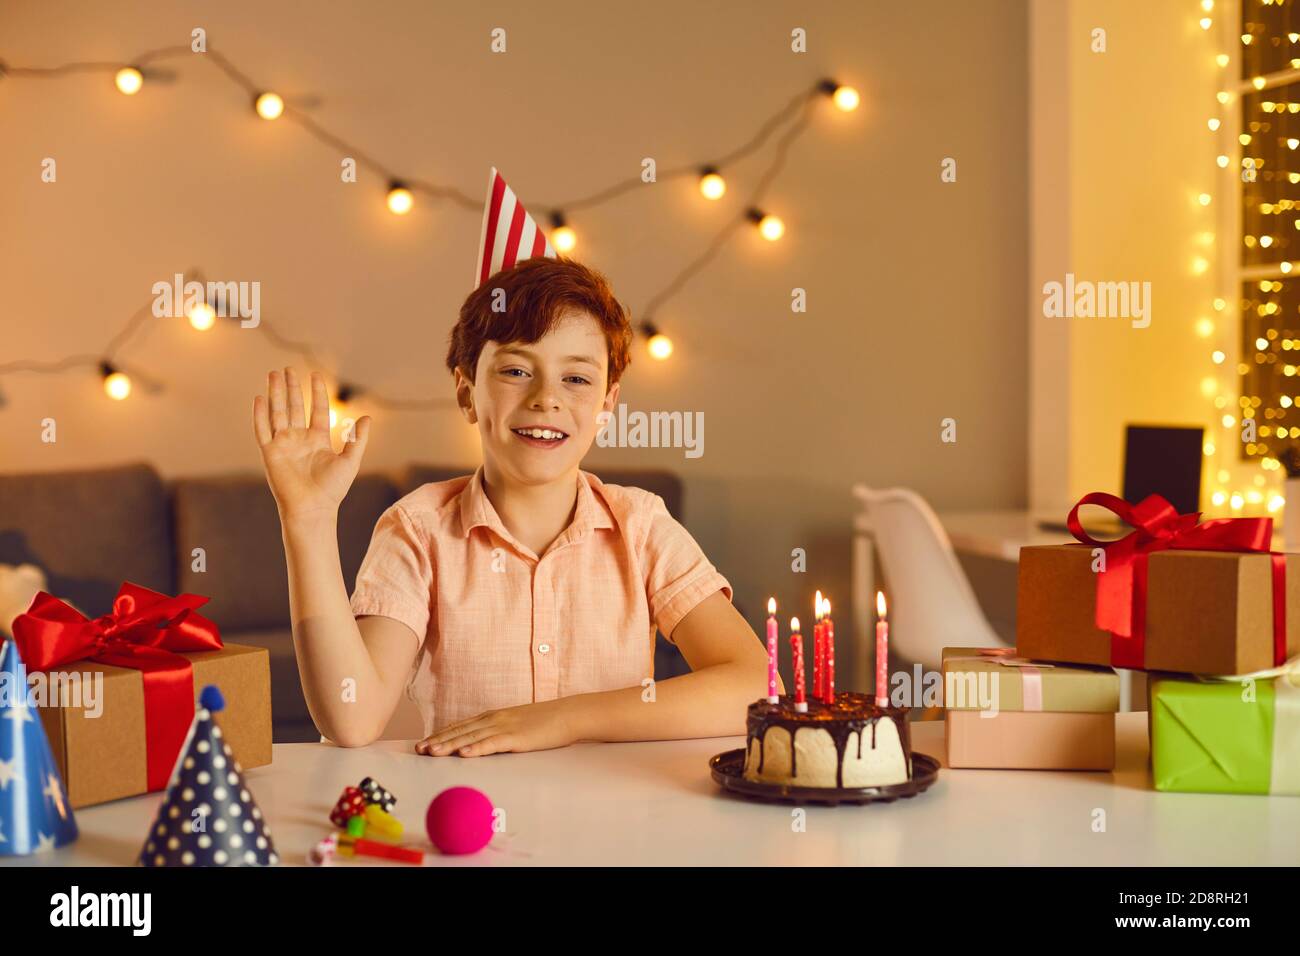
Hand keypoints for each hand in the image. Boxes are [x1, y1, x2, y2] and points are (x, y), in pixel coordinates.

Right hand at [252, 367, 370, 520]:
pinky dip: (260, 415)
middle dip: (291, 388)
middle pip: (294, 407)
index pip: (316, 410)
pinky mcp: (270, 453)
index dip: (316, 393)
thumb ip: (358, 439)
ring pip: (278, 413)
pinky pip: (263, 430)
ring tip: (273, 374)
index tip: (315, 375)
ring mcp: (283, 445)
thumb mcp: (350, 460)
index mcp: (318, 440)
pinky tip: (259, 398)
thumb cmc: (333, 489)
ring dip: (275, 394)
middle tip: (288, 368)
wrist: (313, 508)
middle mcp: (299, 439)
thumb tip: (367, 418)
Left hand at [414, 698, 582, 756]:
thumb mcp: (516, 724)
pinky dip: (476, 748)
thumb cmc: (544, 722)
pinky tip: (464, 754)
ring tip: (432, 752)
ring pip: (471, 737)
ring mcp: (504, 727)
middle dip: (438, 740)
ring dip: (450, 744)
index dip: (441, 734)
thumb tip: (483, 743)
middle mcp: (494, 719)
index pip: (461, 725)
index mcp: (493, 717)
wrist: (567, 714)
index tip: (424, 742)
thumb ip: (499, 732)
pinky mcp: (516, 737)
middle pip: (460, 730)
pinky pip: (492, 743)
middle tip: (418, 749)